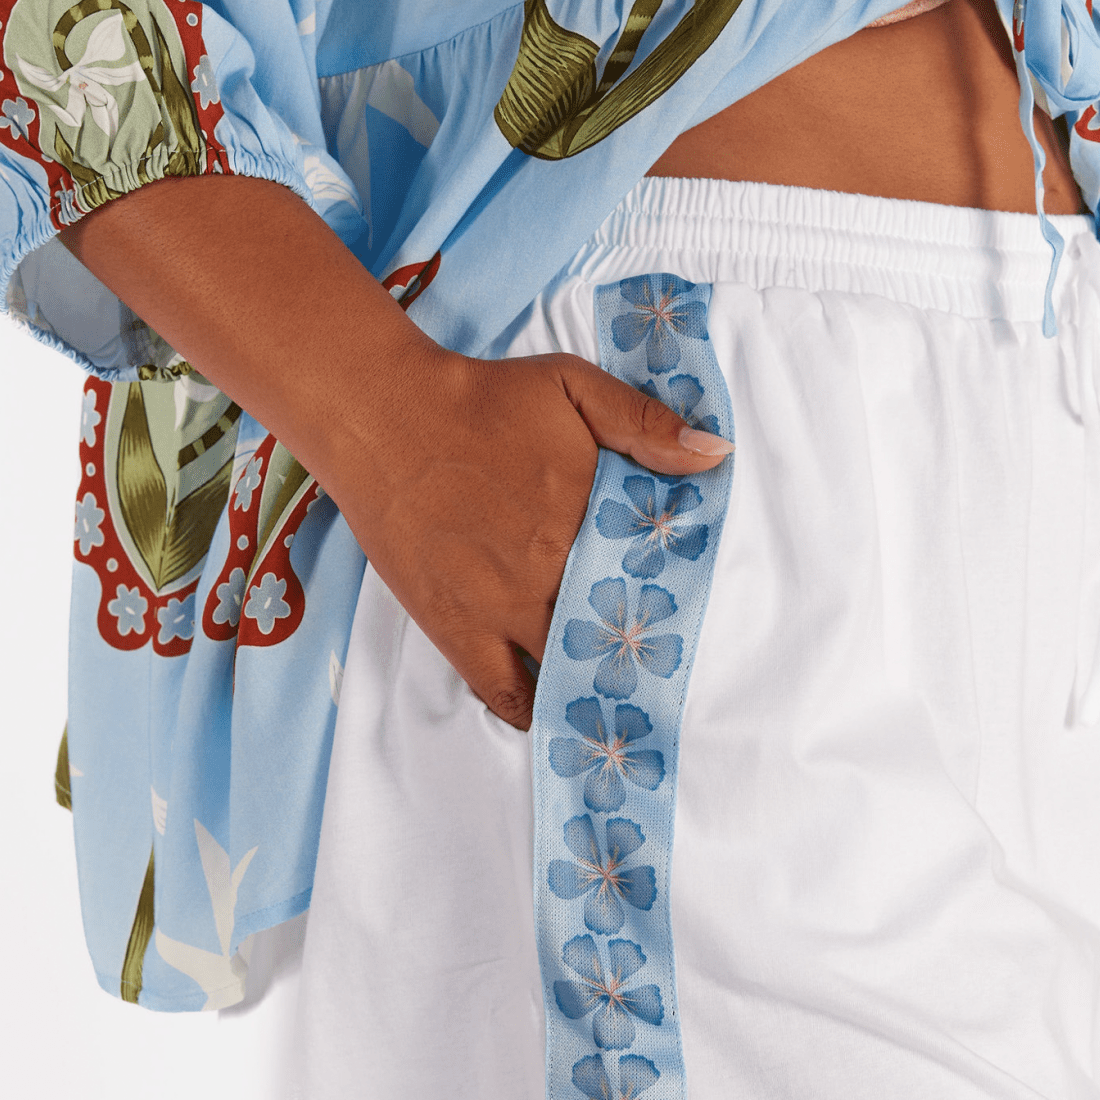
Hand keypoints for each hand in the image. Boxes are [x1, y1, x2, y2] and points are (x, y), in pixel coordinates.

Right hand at [327, 348, 730, 729]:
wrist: (384, 415)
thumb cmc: (481, 398)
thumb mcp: (573, 385)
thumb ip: (643, 423)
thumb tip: (715, 455)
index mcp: (589, 515)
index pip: (651, 575)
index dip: (671, 597)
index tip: (685, 614)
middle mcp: (552, 569)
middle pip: (614, 630)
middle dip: (638, 649)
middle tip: (661, 671)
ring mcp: (503, 605)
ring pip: (568, 667)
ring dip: (594, 683)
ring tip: (621, 707)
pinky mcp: (456, 627)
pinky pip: (502, 690)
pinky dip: (531, 710)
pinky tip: (550, 714)